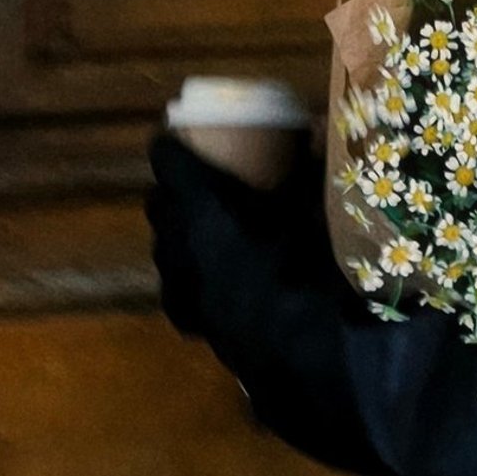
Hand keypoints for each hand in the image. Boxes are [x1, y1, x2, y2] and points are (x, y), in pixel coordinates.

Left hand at [145, 130, 320, 337]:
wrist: (301, 345)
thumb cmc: (303, 267)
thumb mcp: (311, 209)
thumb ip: (308, 168)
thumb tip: (317, 129)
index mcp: (201, 203)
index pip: (166, 158)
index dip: (171, 146)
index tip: (180, 139)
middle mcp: (177, 239)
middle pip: (159, 202)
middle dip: (174, 192)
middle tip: (201, 186)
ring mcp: (177, 281)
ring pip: (164, 245)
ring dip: (178, 234)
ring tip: (207, 232)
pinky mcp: (187, 316)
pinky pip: (176, 285)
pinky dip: (188, 277)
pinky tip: (212, 280)